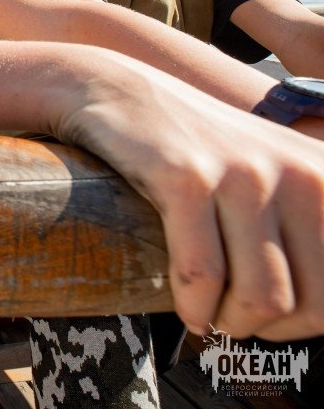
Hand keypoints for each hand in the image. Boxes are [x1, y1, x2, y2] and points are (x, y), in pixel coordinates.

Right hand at [59, 67, 323, 341]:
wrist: (115, 89)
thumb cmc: (191, 145)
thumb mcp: (268, 174)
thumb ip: (300, 225)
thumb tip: (311, 308)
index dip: (305, 321)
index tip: (268, 316)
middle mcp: (300, 172)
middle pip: (312, 304)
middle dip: (268, 330)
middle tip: (233, 319)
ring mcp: (244, 173)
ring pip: (262, 298)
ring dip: (228, 324)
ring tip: (208, 314)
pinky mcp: (188, 178)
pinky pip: (203, 274)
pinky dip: (193, 306)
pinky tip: (186, 307)